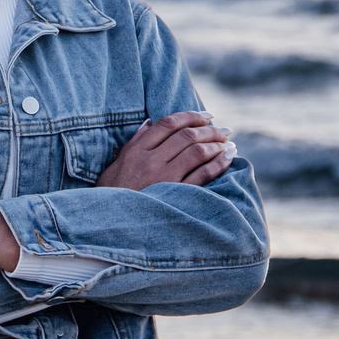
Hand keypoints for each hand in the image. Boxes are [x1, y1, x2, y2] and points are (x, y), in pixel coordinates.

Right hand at [98, 111, 235, 189]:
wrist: (110, 221)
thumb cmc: (112, 193)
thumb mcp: (117, 164)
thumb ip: (135, 141)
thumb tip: (150, 122)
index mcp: (136, 150)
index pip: (168, 124)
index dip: (190, 116)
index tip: (206, 116)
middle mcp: (151, 161)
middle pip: (186, 136)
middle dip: (209, 130)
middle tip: (223, 130)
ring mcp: (164, 178)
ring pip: (197, 152)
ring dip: (216, 145)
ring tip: (228, 143)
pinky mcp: (176, 195)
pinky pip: (202, 175)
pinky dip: (218, 164)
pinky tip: (227, 158)